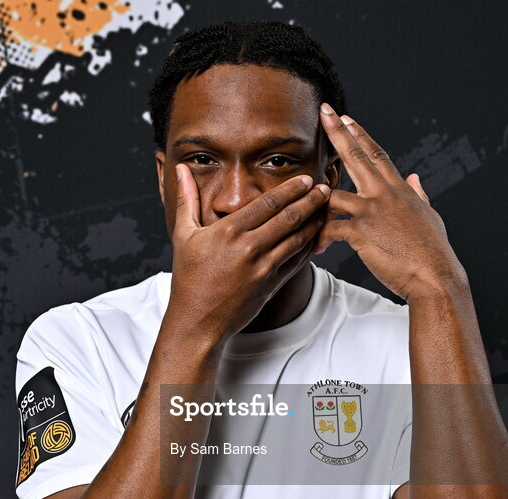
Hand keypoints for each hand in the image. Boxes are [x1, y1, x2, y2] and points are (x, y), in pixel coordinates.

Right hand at [168, 164, 330, 343]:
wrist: (197, 321)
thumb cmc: (188, 278)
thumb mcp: (183, 235)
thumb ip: (186, 199)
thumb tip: (181, 169)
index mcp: (228, 231)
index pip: (268, 203)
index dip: (291, 189)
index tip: (304, 179)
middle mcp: (249, 248)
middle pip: (289, 217)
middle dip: (310, 201)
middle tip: (324, 188)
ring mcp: (263, 268)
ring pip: (297, 239)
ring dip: (314, 222)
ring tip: (326, 209)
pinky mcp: (271, 285)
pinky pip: (296, 262)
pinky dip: (308, 247)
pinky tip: (315, 237)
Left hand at [315, 103, 465, 301]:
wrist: (435, 276)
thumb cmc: (432, 252)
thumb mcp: (428, 216)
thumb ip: (417, 195)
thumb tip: (414, 178)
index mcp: (399, 190)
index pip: (377, 155)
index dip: (361, 135)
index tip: (347, 118)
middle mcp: (385, 195)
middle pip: (357, 157)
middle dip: (338, 132)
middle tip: (324, 112)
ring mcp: (372, 212)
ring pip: (334, 194)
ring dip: (315, 199)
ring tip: (299, 202)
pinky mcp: (362, 233)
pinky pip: (331, 229)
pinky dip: (320, 238)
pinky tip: (317, 249)